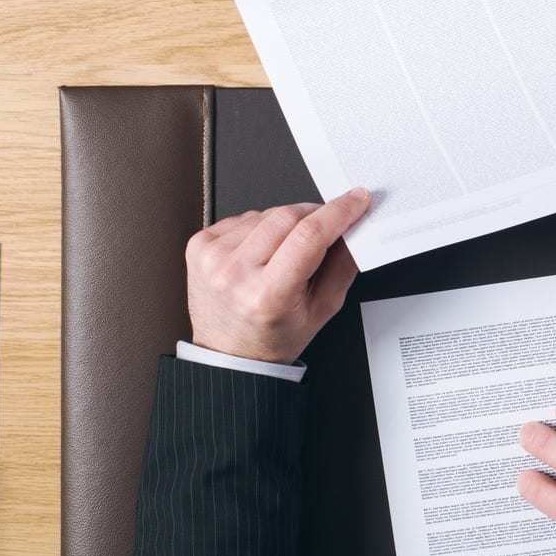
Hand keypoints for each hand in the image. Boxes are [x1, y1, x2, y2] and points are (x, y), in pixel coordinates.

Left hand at [183, 189, 370, 363]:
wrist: (229, 354)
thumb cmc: (272, 337)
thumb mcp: (321, 310)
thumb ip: (343, 266)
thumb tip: (355, 226)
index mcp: (268, 295)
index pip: (310, 236)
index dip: (339, 212)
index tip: (355, 200)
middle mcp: (235, 274)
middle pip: (288, 216)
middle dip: (315, 213)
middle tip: (327, 225)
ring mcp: (212, 257)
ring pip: (266, 213)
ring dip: (285, 223)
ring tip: (284, 253)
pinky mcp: (199, 246)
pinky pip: (243, 218)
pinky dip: (259, 227)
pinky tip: (260, 251)